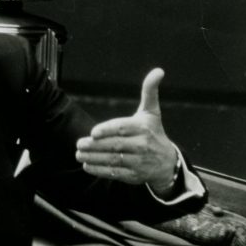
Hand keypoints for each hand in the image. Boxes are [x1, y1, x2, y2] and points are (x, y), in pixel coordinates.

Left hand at [75, 68, 177, 193]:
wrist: (167, 162)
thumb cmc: (153, 132)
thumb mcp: (151, 112)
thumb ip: (149, 92)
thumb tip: (158, 71)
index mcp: (143, 128)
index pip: (122, 128)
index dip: (107, 130)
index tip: (93, 132)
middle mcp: (142, 145)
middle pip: (115, 145)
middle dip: (95, 145)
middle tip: (79, 144)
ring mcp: (138, 162)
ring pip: (113, 160)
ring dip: (93, 158)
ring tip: (79, 154)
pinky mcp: (134, 175)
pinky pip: (114, 173)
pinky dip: (99, 170)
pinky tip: (87, 165)